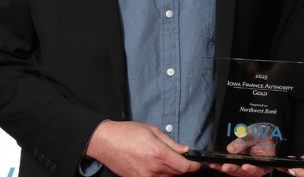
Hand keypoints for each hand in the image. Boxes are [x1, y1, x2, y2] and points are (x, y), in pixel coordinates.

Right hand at [85, 121, 201, 176]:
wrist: (106, 142)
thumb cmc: (126, 133)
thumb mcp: (152, 131)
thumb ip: (171, 143)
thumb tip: (185, 150)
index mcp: (159, 153)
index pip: (185, 167)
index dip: (194, 166)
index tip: (198, 163)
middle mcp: (153, 169)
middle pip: (178, 173)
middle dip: (182, 165)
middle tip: (176, 155)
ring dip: (170, 170)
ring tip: (160, 157)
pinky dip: (159, 174)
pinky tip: (152, 163)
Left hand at [208, 124, 278, 176]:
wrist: (260, 134)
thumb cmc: (261, 134)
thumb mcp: (256, 134)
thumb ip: (245, 140)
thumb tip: (231, 149)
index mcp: (265, 162)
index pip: (259, 169)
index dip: (251, 170)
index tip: (244, 166)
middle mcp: (256, 167)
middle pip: (245, 173)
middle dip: (234, 169)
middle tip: (225, 166)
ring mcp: (247, 167)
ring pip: (237, 172)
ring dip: (226, 169)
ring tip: (216, 164)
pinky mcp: (239, 165)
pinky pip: (231, 167)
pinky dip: (222, 166)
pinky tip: (215, 164)